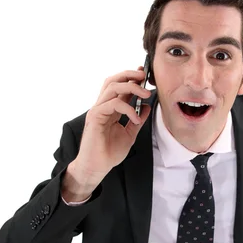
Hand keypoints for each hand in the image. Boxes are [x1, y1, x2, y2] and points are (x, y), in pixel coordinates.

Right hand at [72, 66, 150, 180]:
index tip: (144, 75)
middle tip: (144, 76)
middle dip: (130, 75)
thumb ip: (137, 119)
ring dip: (131, 87)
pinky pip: (113, 104)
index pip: (119, 87)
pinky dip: (128, 108)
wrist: (97, 167)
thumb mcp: (129, 134)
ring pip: (112, 87)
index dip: (131, 78)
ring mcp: (98, 110)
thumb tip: (147, 107)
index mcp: (110, 109)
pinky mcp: (95, 117)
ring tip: (145, 94)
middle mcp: (102, 106)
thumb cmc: (109, 152)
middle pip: (113, 81)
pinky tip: (136, 118)